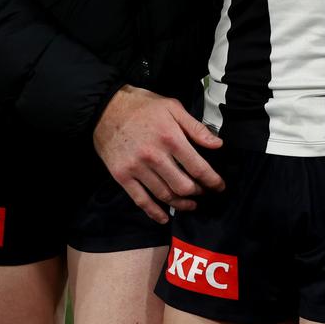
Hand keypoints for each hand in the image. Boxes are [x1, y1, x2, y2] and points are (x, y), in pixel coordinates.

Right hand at [93, 85, 224, 223]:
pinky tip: (165, 217)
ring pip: (165, 196)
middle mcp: (154, 156)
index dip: (212, 181)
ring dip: (181, 204)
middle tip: (203, 193)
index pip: (198, 168)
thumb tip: (218, 145)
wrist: (105, 108)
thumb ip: (196, 127)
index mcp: (170, 137)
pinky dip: (155, 212)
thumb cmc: (142, 106)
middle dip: (198, 193)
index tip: (219, 186)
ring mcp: (137, 168)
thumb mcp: (172, 107)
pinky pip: (141, 200)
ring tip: (190, 204)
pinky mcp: (122, 176)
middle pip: (183, 186)